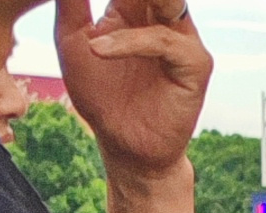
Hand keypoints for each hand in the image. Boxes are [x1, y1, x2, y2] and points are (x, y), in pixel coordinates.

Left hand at [56, 0, 210, 182]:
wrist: (123, 146)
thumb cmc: (101, 96)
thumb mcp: (72, 41)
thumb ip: (71, 3)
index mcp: (135, 7)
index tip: (92, 0)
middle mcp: (164, 17)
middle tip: (108, 3)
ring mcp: (182, 38)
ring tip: (102, 21)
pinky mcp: (193, 64)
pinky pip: (163, 42)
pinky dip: (129, 43)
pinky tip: (99, 50)